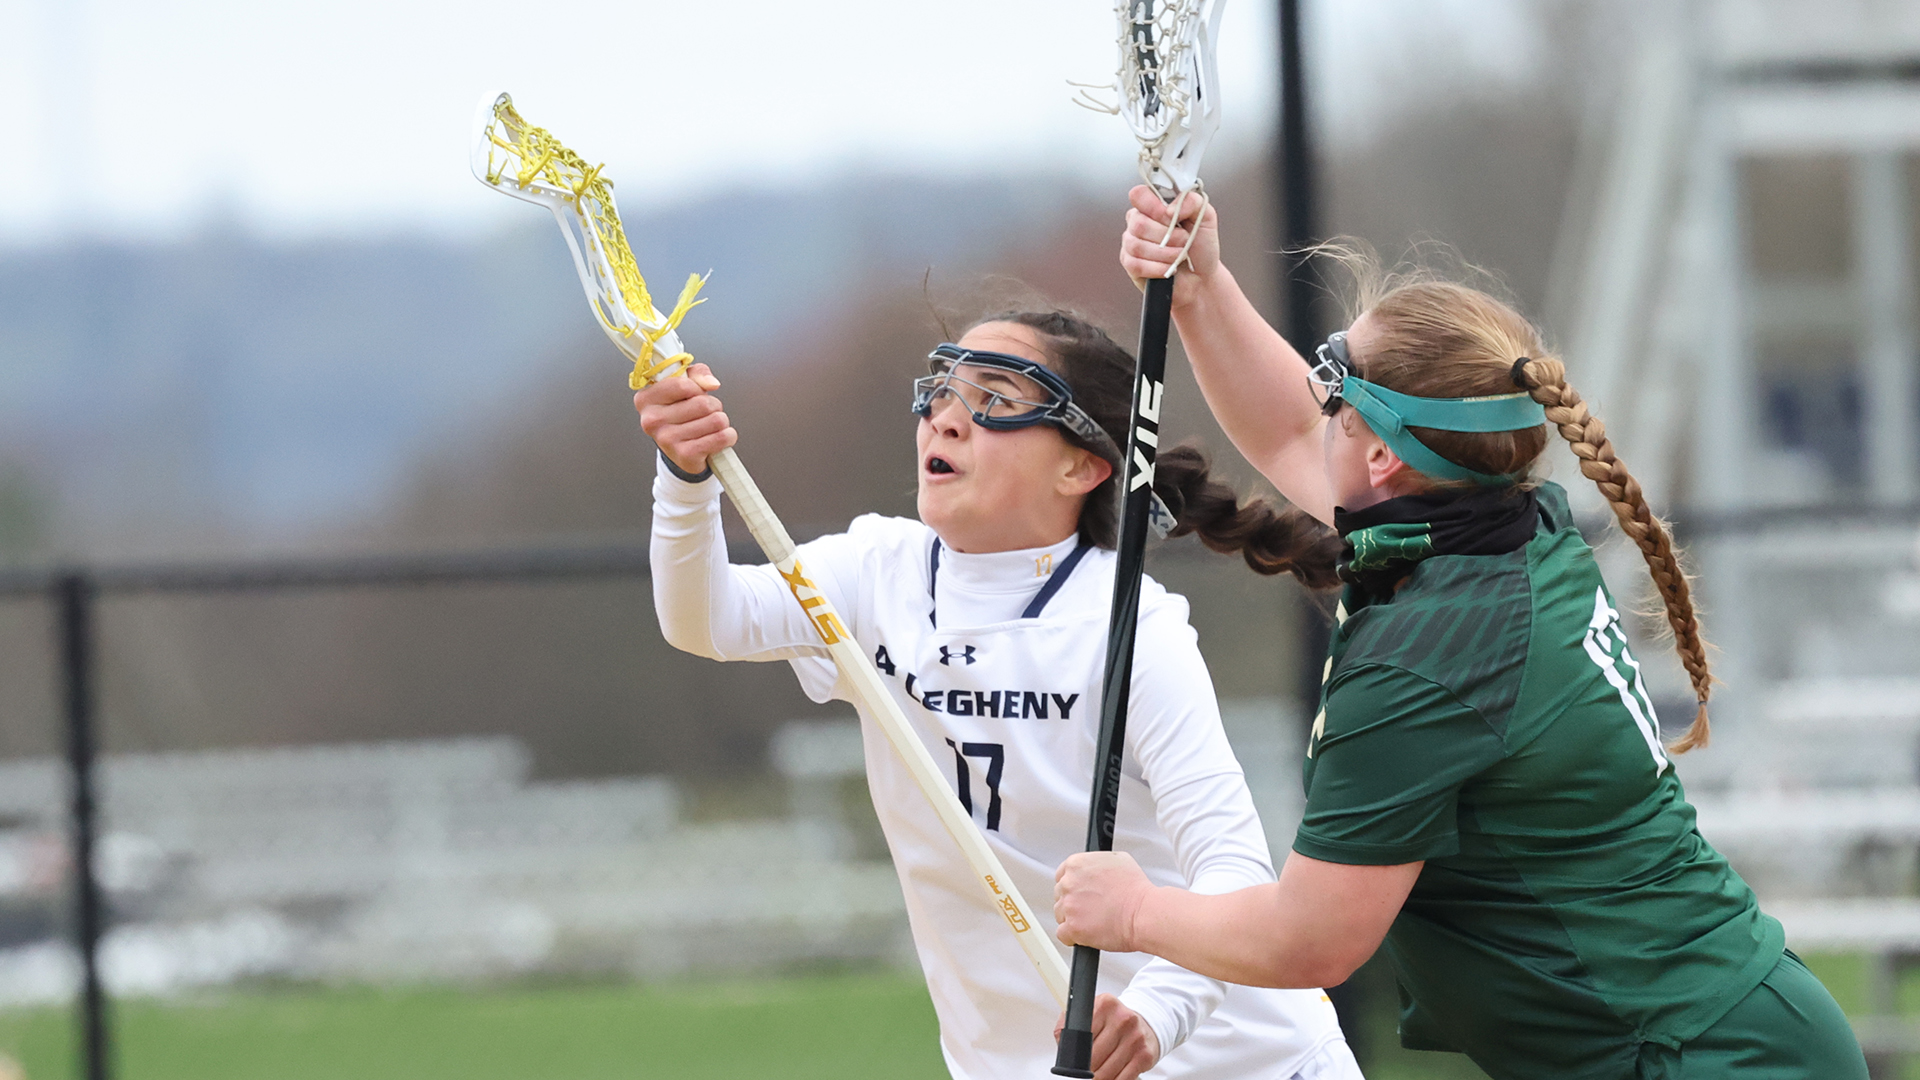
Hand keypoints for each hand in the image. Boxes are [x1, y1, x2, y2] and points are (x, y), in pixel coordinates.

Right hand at [634, 363, 734, 475]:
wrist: (683, 452)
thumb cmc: (683, 414)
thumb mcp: (686, 386)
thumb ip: (698, 374)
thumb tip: (711, 383)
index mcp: (646, 399)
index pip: (682, 384)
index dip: (698, 387)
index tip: (696, 393)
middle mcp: (652, 420)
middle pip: (703, 403)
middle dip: (713, 405)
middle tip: (705, 414)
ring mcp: (667, 440)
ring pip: (716, 420)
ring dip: (721, 421)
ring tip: (709, 426)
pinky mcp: (685, 455)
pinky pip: (721, 437)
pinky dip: (728, 436)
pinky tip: (718, 437)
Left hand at [1054, 994, 1160, 1079]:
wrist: (1146, 1024)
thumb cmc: (1115, 1022)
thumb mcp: (1093, 1014)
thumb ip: (1071, 1024)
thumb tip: (1061, 1042)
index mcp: (1104, 1005)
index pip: (1081, 1036)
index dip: (1075, 1055)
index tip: (1074, 1062)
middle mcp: (1122, 1019)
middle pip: (1093, 1057)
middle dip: (1085, 1071)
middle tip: (1084, 1072)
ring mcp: (1135, 1037)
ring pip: (1106, 1071)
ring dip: (1098, 1078)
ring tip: (1095, 1076)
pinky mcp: (1144, 1055)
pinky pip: (1123, 1079)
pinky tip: (1111, 1078)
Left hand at [1055, 851, 1152, 952]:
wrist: (1144, 913)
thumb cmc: (1136, 890)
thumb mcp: (1118, 860)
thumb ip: (1096, 863)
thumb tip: (1093, 869)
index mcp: (1077, 864)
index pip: (1061, 875)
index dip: (1072, 887)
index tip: (1078, 893)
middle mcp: (1069, 883)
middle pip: (1060, 896)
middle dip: (1073, 903)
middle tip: (1090, 909)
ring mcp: (1069, 906)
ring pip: (1060, 915)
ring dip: (1073, 919)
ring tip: (1092, 922)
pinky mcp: (1072, 928)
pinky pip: (1062, 934)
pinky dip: (1073, 937)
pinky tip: (1086, 934)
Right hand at [1118, 185, 1219, 302]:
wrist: (1202, 277)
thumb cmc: (1201, 247)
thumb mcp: (1206, 217)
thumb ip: (1192, 202)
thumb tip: (1170, 208)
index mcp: (1153, 206)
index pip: (1138, 195)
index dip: (1154, 207)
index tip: (1171, 216)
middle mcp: (1138, 222)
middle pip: (1139, 224)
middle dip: (1167, 235)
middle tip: (1183, 240)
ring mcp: (1132, 243)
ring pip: (1137, 245)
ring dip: (1165, 253)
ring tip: (1179, 255)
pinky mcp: (1130, 265)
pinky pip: (1136, 264)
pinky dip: (1157, 268)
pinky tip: (1168, 268)